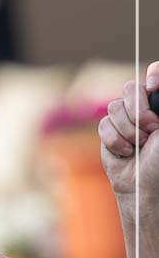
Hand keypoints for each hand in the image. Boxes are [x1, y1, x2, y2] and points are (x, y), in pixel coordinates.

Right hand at [98, 63, 158, 207]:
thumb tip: (153, 77)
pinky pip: (104, 125)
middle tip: (151, 130)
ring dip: (128, 131)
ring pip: (114, 107)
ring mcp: (125, 118)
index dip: (153, 76)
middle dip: (139, 112)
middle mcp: (143, 107)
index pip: (155, 74)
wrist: (145, 183)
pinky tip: (126, 152)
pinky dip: (115, 140)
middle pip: (130, 88)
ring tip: (138, 146)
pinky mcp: (108, 131)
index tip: (154, 87)